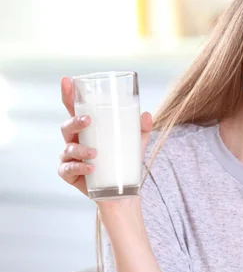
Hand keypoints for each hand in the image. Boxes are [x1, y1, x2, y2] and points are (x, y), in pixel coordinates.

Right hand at [57, 77, 152, 196]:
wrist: (121, 192)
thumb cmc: (124, 161)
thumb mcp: (136, 143)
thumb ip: (141, 129)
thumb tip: (146, 114)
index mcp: (87, 129)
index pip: (74, 108)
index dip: (68, 94)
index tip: (66, 80)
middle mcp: (74, 140)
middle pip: (66, 126)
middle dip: (75, 121)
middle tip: (88, 121)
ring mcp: (69, 158)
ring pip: (67, 148)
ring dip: (80, 149)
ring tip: (96, 153)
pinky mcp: (69, 174)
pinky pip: (67, 169)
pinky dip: (79, 167)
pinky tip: (91, 167)